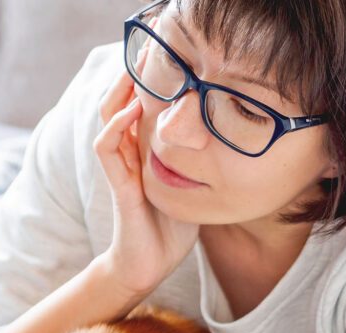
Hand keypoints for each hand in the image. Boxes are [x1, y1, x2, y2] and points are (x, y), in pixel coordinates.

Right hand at [93, 26, 199, 295]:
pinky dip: (116, 127)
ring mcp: (121, 169)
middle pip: (117, 102)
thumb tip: (238, 146)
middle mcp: (129, 155)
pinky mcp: (120, 187)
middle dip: (130, 76)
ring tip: (135, 70)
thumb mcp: (194, 189)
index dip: (147, 82)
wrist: (148, 266)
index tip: (167, 59)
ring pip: (107, 117)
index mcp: (144, 154)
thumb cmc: (170, 231)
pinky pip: (107, 149)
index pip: (138, 106)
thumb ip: (203, 166)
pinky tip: (131, 112)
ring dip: (119, 92)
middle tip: (149, 52)